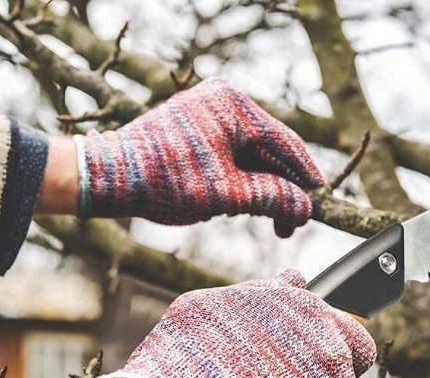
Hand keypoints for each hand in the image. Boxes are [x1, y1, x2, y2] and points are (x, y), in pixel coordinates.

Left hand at [77, 78, 324, 236]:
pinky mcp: (195, 126)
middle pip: (269, 149)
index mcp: (234, 104)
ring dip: (262, 187)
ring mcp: (207, 111)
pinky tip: (244, 205)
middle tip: (290, 225)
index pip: (284, 142)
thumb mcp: (226, 195)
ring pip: (251, 154)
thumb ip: (271, 198)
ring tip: (269, 223)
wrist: (108, 177)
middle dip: (281, 188)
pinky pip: (231, 152)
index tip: (321, 199)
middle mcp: (222, 99)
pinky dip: (241, 178)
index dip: (306, 174)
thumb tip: (306, 208)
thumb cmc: (165, 181)